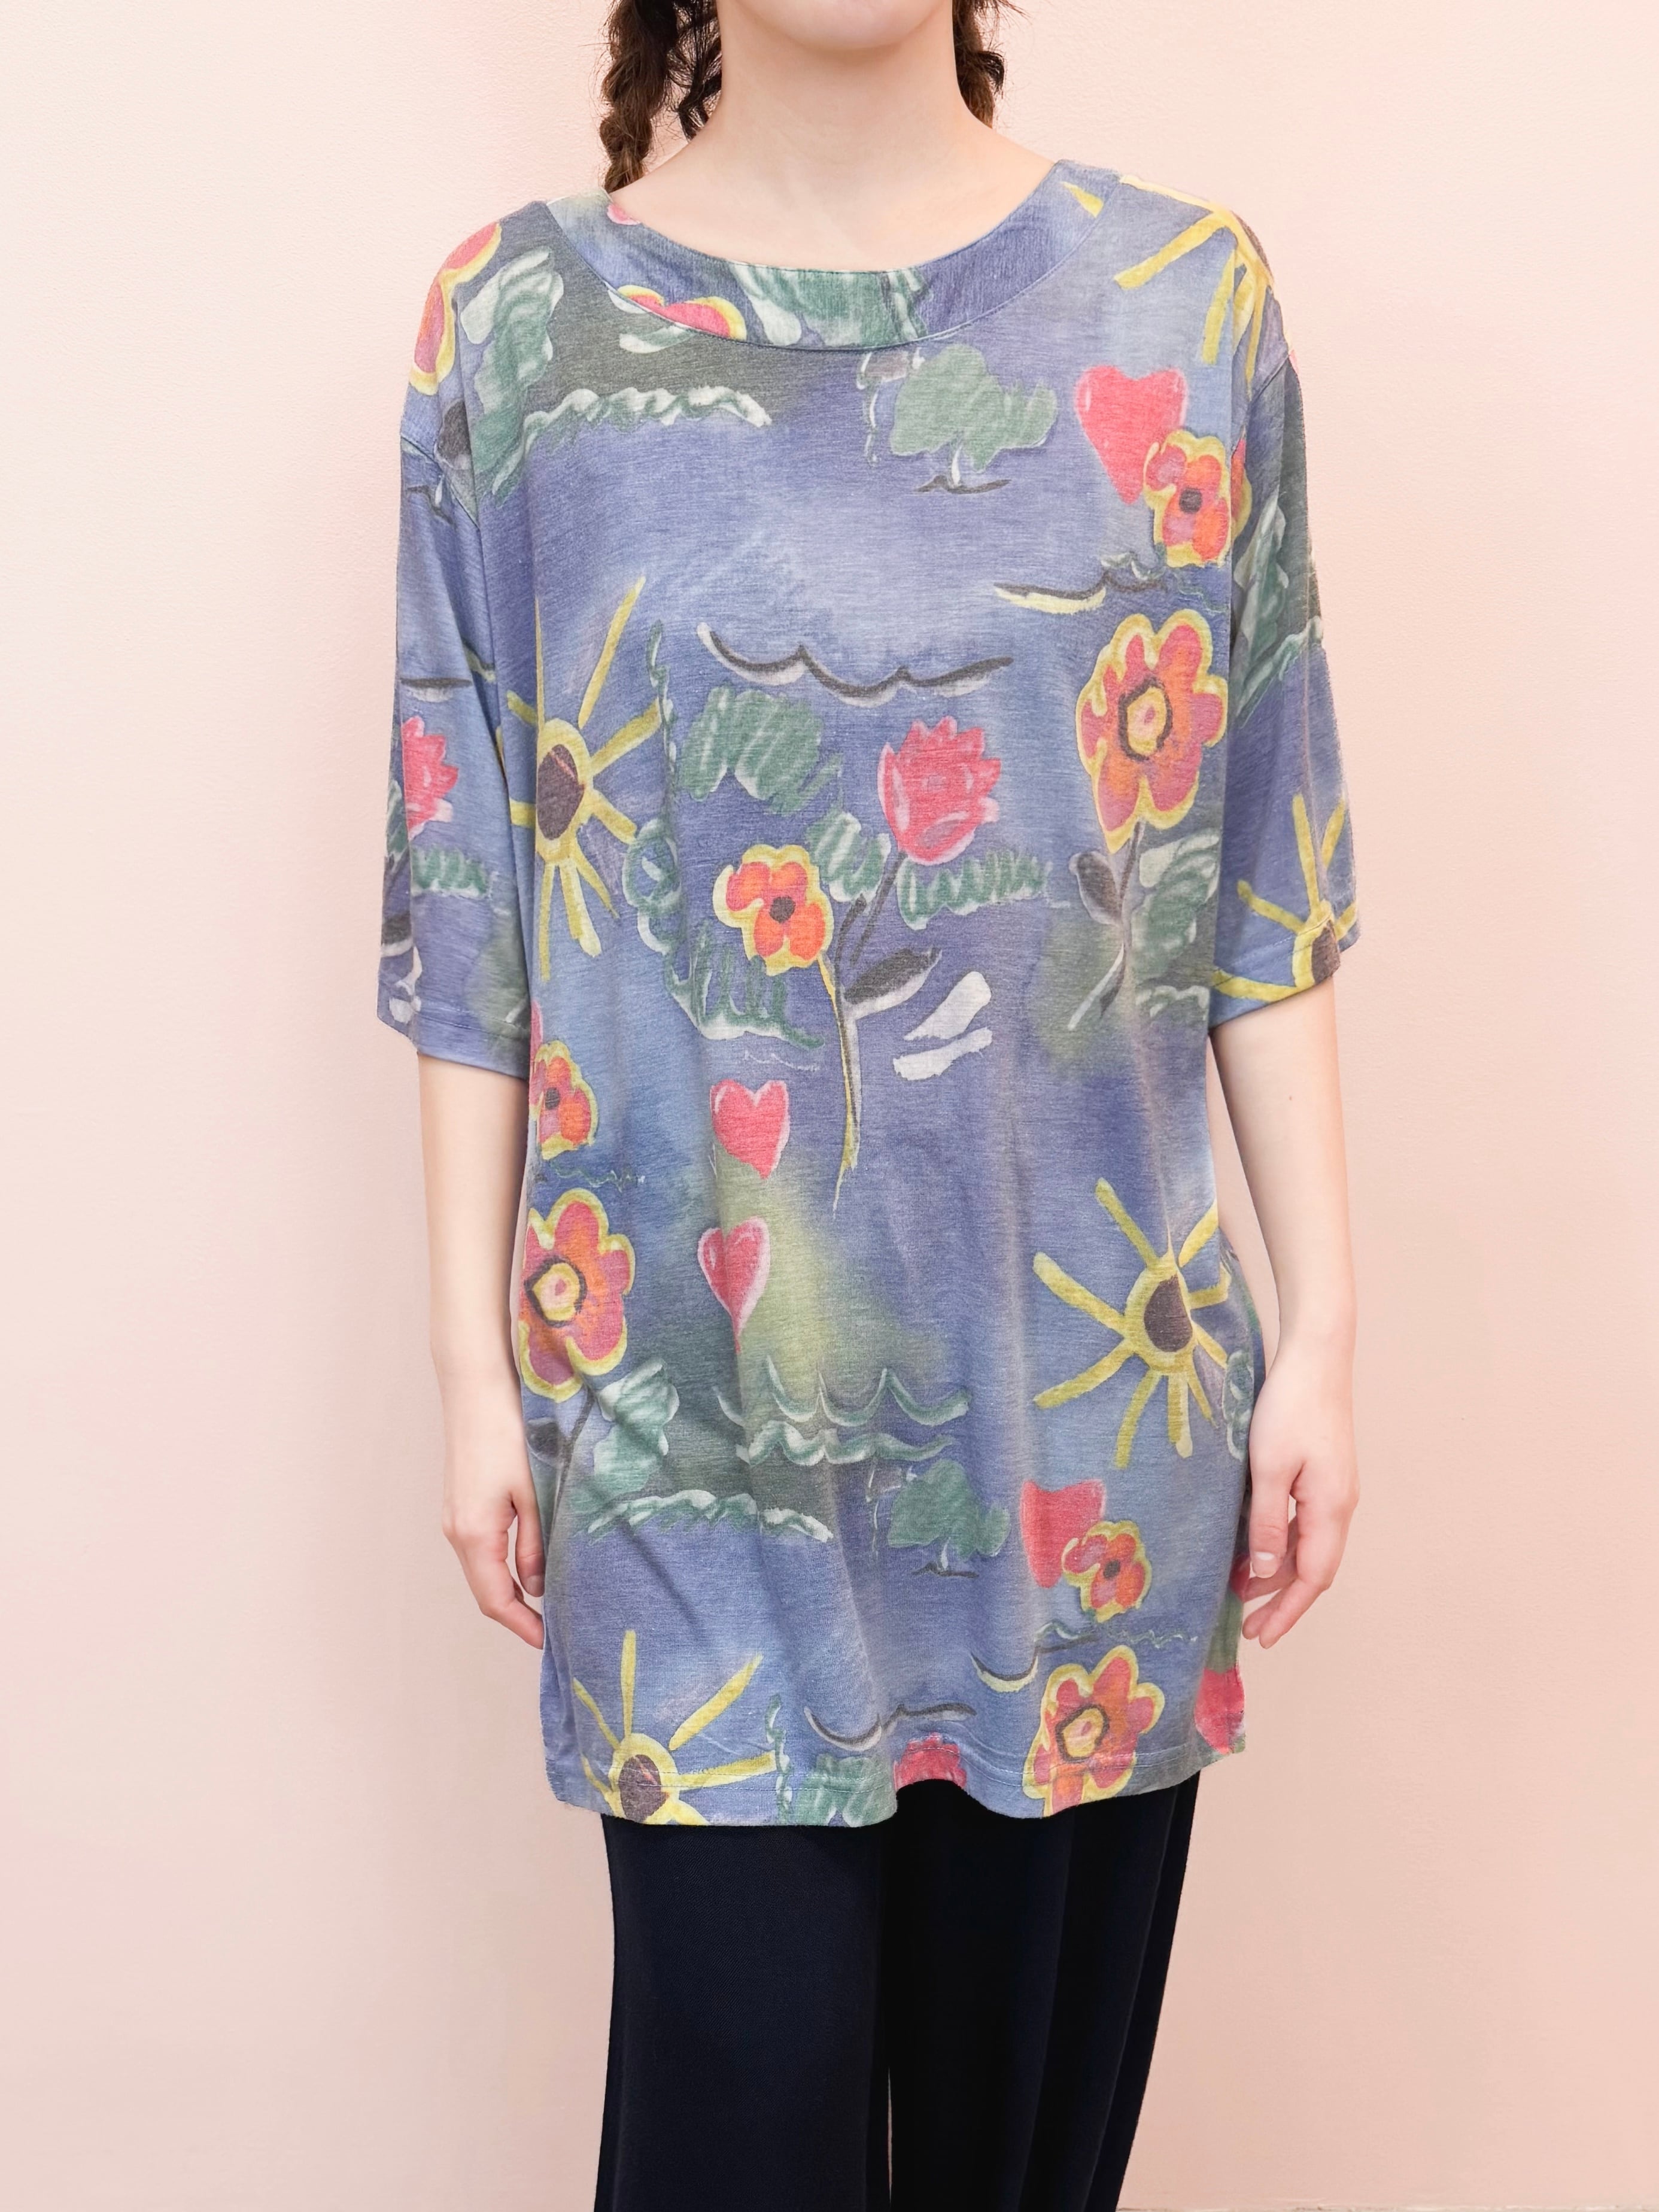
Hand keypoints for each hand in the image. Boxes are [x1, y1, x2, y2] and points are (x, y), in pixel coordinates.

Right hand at [438, 1367, 544, 1648]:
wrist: (476, 1388)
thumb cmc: (507, 1432)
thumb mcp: (532, 1492)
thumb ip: (537, 1543)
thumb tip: (540, 1586)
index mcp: (473, 1534)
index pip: (495, 1599)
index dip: (521, 1625)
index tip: (549, 1643)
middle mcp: (456, 1531)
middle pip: (486, 1590)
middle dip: (518, 1614)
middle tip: (554, 1629)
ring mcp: (455, 1517)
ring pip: (483, 1570)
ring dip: (512, 1590)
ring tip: (548, 1603)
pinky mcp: (461, 1503)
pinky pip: (481, 1549)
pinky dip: (503, 1566)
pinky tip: (529, 1565)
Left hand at [1237, 1334, 1357, 1648]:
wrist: (1317, 1357)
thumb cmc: (1290, 1406)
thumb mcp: (1269, 1468)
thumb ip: (1267, 1522)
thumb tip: (1265, 1571)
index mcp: (1332, 1508)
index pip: (1314, 1578)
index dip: (1288, 1611)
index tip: (1263, 1637)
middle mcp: (1341, 1505)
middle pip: (1315, 1568)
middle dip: (1283, 1600)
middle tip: (1249, 1626)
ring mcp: (1335, 1490)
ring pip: (1310, 1547)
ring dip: (1280, 1572)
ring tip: (1243, 1592)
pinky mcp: (1325, 1475)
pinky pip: (1306, 1524)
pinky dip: (1283, 1544)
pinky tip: (1257, 1548)